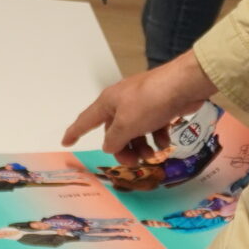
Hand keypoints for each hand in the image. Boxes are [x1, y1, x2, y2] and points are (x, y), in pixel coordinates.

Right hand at [62, 50, 217, 159]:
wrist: (183, 85)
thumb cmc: (150, 102)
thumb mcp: (127, 124)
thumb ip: (114, 139)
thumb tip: (108, 146)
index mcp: (108, 102)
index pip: (86, 120)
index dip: (75, 132)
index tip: (65, 142)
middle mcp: (122, 102)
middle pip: (115, 131)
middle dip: (124, 149)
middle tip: (135, 163)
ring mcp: (142, 104)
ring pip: (135, 131)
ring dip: (142, 146)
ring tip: (153, 156)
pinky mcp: (159, 106)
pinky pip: (152, 126)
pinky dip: (157, 137)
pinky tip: (165, 143)